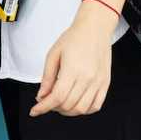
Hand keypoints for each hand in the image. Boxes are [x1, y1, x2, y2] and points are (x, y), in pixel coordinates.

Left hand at [29, 2, 117, 116]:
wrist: (95, 28)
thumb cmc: (74, 38)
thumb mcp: (54, 54)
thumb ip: (47, 77)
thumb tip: (41, 96)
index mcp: (73, 69)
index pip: (57, 97)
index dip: (43, 107)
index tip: (35, 110)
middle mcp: (87, 78)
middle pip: (68, 105)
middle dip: (53, 108)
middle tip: (46, 101)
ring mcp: (98, 82)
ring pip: (81, 109)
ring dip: (67, 111)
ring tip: (59, 103)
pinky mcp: (105, 83)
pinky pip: (95, 106)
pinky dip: (84, 110)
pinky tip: (75, 104)